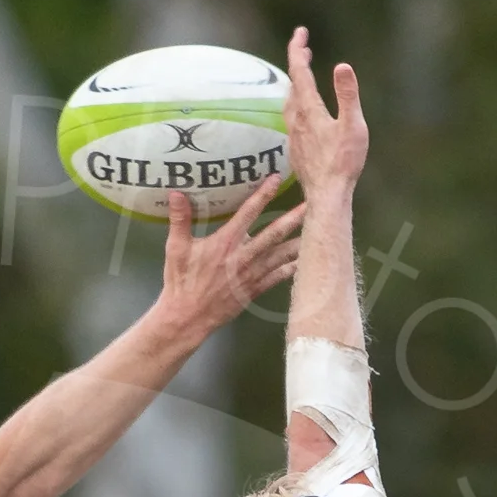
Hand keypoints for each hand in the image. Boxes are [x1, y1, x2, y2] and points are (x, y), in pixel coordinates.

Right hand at [157, 179, 305, 338]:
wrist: (187, 318)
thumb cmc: (181, 282)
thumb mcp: (176, 248)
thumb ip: (180, 219)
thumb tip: (176, 193)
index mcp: (226, 243)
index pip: (248, 213)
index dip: (262, 195)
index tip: (276, 179)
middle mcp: (243, 256)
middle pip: (273, 234)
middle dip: (294, 218)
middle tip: (313, 205)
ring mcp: (251, 275)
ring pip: (281, 256)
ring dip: (300, 243)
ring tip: (320, 232)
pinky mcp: (254, 290)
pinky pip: (277, 277)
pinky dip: (292, 268)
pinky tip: (306, 261)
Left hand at [283, 31, 367, 192]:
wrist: (327, 196)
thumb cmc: (343, 163)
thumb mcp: (352, 125)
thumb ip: (347, 94)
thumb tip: (342, 66)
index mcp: (309, 109)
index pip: (299, 72)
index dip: (298, 49)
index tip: (300, 32)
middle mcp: (296, 121)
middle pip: (292, 85)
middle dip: (298, 63)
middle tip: (304, 49)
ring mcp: (294, 137)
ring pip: (289, 103)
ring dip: (295, 85)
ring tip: (302, 76)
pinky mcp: (296, 150)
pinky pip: (292, 120)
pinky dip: (296, 106)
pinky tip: (302, 113)